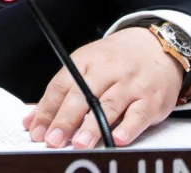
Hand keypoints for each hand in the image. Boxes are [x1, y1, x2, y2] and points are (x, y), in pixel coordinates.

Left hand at [24, 27, 190, 148]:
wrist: (158, 46)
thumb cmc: (118, 60)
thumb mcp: (87, 65)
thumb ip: (61, 93)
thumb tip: (32, 120)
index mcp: (86, 61)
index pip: (61, 85)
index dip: (47, 110)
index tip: (36, 130)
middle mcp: (108, 71)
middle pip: (82, 96)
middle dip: (66, 120)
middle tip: (53, 140)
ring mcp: (131, 84)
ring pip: (109, 106)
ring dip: (93, 127)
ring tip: (80, 144)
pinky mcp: (151, 99)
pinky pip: (138, 114)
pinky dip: (128, 128)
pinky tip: (118, 138)